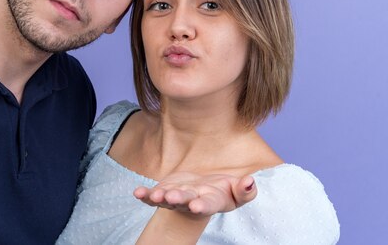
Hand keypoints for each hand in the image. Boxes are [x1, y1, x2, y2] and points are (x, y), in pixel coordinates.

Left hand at [134, 172, 255, 215]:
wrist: (204, 192)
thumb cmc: (224, 191)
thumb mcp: (238, 191)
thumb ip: (246, 190)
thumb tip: (250, 181)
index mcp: (210, 201)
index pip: (206, 204)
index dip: (201, 206)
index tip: (196, 206)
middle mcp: (191, 202)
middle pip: (184, 201)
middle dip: (178, 199)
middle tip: (172, 198)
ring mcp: (175, 198)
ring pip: (166, 199)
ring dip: (159, 198)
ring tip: (154, 196)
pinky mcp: (164, 192)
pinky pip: (152, 196)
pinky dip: (144, 195)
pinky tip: (137, 193)